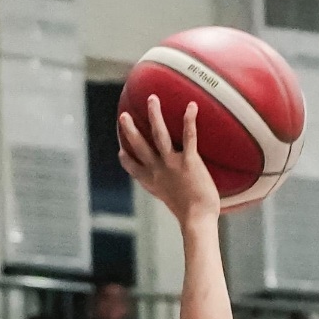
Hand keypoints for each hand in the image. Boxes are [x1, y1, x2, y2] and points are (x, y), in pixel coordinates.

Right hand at [116, 95, 223, 224]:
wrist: (197, 219)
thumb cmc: (194, 218)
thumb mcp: (179, 206)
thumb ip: (179, 196)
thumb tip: (190, 199)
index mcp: (154, 183)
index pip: (135, 169)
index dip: (126, 160)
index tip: (121, 151)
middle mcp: (159, 170)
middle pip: (140, 146)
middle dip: (130, 130)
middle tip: (123, 116)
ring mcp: (172, 163)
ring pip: (159, 134)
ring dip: (154, 115)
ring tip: (152, 99)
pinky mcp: (189, 161)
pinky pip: (189, 136)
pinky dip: (189, 120)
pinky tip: (191, 106)